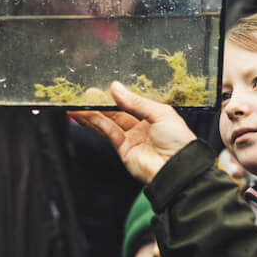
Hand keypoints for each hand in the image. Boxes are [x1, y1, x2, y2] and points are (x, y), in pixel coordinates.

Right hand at [69, 81, 196, 183]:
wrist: (177, 168)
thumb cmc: (178, 141)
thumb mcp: (161, 113)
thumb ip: (136, 102)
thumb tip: (116, 88)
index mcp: (154, 116)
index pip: (132, 103)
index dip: (118, 96)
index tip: (104, 87)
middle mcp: (141, 127)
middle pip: (116, 113)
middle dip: (100, 104)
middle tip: (84, 95)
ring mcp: (131, 139)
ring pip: (108, 123)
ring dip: (93, 114)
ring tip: (78, 105)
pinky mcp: (123, 150)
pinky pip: (108, 133)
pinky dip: (96, 123)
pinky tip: (86, 115)